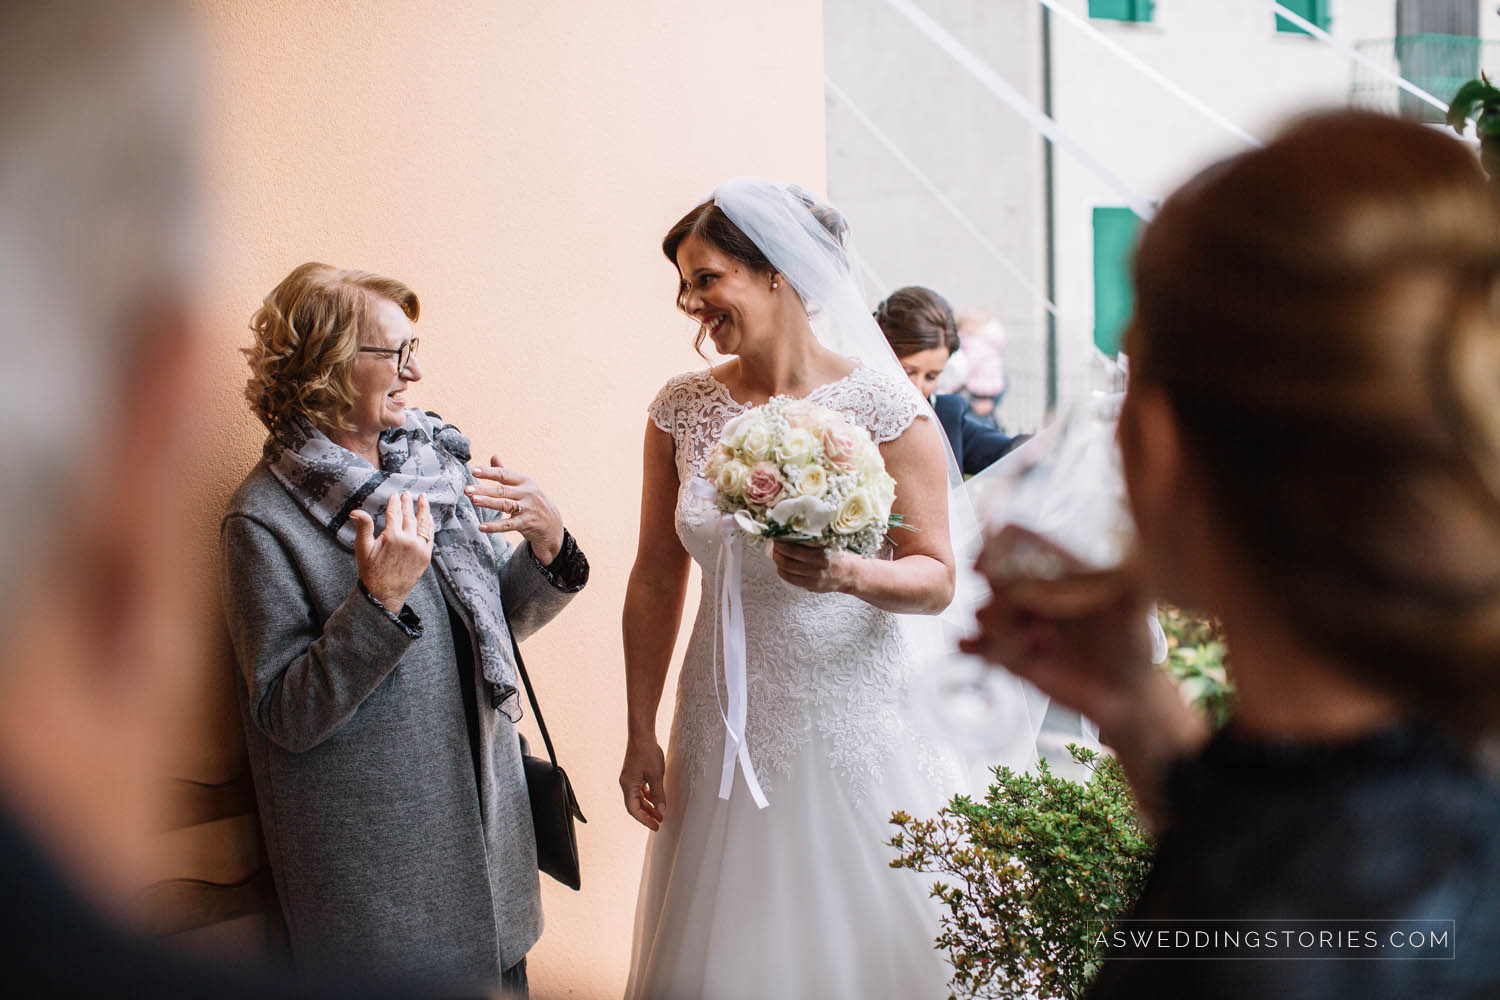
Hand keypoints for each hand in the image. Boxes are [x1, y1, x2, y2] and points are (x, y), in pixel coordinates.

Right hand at [350, 490, 433, 610]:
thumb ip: (363, 528)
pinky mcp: (426, 556)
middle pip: (409, 516)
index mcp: (392, 536)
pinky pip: (430, 536)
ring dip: (423, 509)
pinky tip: (428, 517)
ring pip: (423, 523)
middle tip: (408, 493)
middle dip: (408, 503)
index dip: (395, 503)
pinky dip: (429, 524)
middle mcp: (408, 540)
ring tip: (423, 498)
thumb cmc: (371, 571)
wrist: (384, 593)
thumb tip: (355, 511)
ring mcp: (419, 548)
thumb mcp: (363, 548)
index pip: (395, 513)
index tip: (395, 495)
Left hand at [464, 453, 564, 562]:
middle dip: (484, 489)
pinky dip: (494, 526)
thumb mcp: (523, 485)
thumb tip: (493, 456)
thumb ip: (506, 472)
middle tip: (467, 489)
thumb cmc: (532, 501)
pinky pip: (508, 525)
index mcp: (525, 481)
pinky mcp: (526, 523)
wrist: (552, 523)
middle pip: (502, 490)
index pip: (504, 474)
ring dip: (488, 502)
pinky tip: (482, 526)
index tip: (474, 471)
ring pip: (505, 505)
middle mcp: (527, 493)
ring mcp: (527, 509)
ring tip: (474, 500)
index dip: (489, 472)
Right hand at [620, 737, 666, 830]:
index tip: (655, 826)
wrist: (641, 734)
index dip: (644, 819)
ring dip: (648, 806)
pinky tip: (655, 797)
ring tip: (659, 813)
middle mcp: (626, 783)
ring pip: (637, 797)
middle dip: (647, 814)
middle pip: (635, 805)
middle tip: (659, 822)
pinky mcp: (634, 772)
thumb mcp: (656, 775)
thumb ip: (658, 794)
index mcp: (628, 786)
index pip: (633, 809)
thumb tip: (661, 810)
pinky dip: (647, 796)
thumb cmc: (647, 752)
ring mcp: (629, 778)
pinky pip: (639, 789)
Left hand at [770, 541, 856, 593]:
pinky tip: (780, 567)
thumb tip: (792, 532)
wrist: (852, 574)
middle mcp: (819, 563)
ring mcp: (815, 576)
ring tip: (775, 555)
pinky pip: (792, 580)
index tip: (777, 536)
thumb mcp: (830, 542)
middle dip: (778, 550)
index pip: (798, 543)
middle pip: (790, 556)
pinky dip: (783, 573)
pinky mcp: (813, 586)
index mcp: (824, 549)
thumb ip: (814, 539)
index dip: (784, 540)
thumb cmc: (840, 555)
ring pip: (789, 568)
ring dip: (778, 560)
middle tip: (773, 545)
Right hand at [958, 526, 1154, 734]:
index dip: (998, 545)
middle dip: (999, 593)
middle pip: (995, 577)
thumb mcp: (1134, 606)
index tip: (990, 560)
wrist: (1125, 695)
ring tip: (1027, 642)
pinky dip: (973, 645)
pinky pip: (982, 646)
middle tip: (1020, 614)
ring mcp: (1020, 625)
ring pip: (987, 613)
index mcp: (1055, 572)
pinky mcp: (1012, 657)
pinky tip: (969, 646)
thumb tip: (1138, 551)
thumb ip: (1130, 579)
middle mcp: (1033, 595)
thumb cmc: (1133, 645)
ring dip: (996, 625)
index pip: (1017, 544)